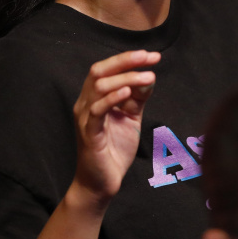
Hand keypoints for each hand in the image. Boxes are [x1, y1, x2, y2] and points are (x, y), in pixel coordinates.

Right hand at [71, 50, 160, 202]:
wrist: (102, 183)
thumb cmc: (114, 150)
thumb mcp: (131, 118)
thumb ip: (138, 98)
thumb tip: (150, 76)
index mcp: (94, 98)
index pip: (106, 69)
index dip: (128, 59)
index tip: (152, 56)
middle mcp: (86, 103)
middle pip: (99, 71)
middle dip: (126, 61)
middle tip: (150, 58)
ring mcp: (85, 118)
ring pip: (100, 87)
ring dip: (126, 78)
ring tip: (148, 77)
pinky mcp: (89, 134)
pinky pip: (97, 111)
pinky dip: (112, 99)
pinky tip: (128, 92)